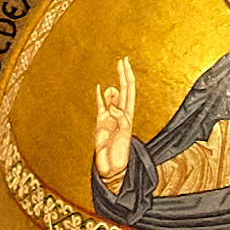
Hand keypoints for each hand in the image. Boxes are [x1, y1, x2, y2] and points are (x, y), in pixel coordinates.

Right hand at [93, 57, 137, 183]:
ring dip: (111, 93)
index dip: (127, 76)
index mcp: (128, 115)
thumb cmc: (121, 154)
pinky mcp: (100, 124)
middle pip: (123, 90)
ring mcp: (110, 118)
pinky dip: (100, 98)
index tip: (125, 63)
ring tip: (110, 92)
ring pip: (111, 98)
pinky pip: (100, 107)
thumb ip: (119, 117)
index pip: (129, 90)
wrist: (111, 168)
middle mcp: (120, 114)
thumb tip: (112, 100)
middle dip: (123, 75)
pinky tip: (100, 88)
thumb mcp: (124, 134)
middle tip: (122, 60)